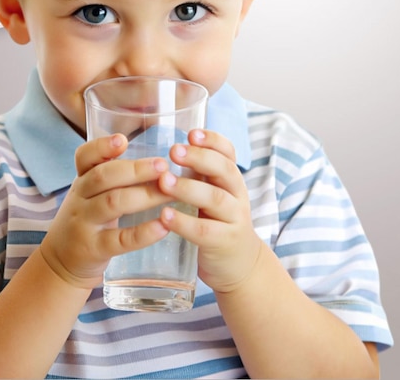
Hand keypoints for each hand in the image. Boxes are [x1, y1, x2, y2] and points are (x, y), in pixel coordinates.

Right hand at [39, 134, 172, 289]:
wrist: (61, 261)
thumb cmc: (87, 219)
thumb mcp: (90, 193)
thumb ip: (114, 175)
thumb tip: (158, 158)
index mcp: (82, 179)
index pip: (84, 157)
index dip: (102, 147)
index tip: (123, 140)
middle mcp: (80, 198)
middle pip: (103, 177)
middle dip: (135, 170)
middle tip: (163, 166)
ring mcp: (84, 223)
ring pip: (112, 203)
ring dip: (144, 195)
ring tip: (170, 192)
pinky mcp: (94, 249)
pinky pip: (119, 239)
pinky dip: (142, 233)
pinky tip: (163, 226)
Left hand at [157, 129, 262, 293]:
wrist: (239, 265)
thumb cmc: (216, 221)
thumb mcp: (213, 193)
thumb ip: (197, 174)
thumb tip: (161, 148)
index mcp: (230, 179)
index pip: (228, 153)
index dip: (212, 140)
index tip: (191, 133)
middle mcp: (237, 194)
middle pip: (224, 170)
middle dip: (199, 158)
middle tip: (173, 151)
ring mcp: (234, 219)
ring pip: (215, 199)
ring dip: (188, 188)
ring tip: (164, 181)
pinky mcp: (224, 243)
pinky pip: (205, 231)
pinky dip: (184, 222)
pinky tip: (165, 216)